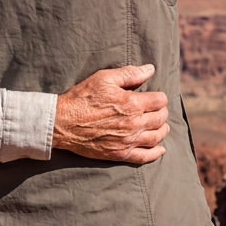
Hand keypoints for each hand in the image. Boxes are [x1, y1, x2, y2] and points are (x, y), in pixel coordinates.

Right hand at [53, 64, 170, 164]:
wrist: (63, 123)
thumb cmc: (82, 98)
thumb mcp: (104, 78)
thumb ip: (130, 74)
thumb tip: (150, 69)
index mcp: (132, 104)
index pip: (160, 101)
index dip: (160, 97)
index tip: (156, 97)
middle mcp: (134, 124)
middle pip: (160, 119)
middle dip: (162, 112)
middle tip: (158, 110)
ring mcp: (128, 141)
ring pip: (156, 137)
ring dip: (162, 130)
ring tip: (161, 125)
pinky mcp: (120, 154)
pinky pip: (144, 156)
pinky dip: (156, 153)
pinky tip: (160, 148)